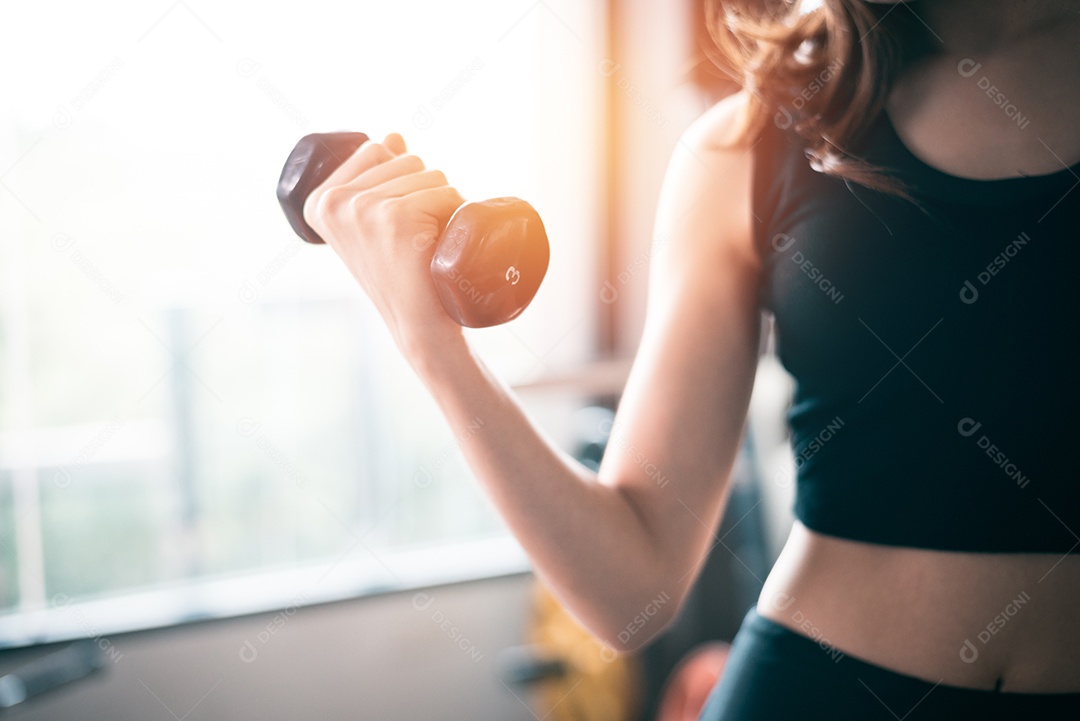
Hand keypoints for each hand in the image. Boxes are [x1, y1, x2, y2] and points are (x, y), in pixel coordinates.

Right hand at [303, 133, 466, 351]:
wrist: (418, 324)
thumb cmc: (403, 273)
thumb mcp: (378, 221)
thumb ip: (380, 175)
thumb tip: (393, 136)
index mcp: (319, 201)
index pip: (376, 148)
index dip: (401, 179)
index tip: (393, 225)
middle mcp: (334, 203)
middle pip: (406, 157)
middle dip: (424, 191)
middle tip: (414, 238)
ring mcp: (362, 208)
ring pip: (431, 173)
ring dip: (442, 204)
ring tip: (426, 243)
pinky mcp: (394, 217)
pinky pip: (446, 192)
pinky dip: (455, 214)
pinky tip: (437, 247)